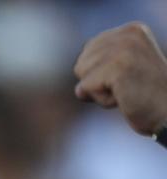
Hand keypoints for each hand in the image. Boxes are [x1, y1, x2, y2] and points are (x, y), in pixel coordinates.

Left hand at [74, 22, 166, 136]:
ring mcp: (123, 49)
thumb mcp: (124, 72)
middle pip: (81, 65)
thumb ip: (99, 68)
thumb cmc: (146, 98)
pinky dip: (102, 100)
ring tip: (127, 91)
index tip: (129, 78)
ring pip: (82, 78)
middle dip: (98, 84)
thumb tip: (78, 90)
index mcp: (131, 30)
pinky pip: (85, 89)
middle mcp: (127, 34)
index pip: (88, 52)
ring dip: (101, 93)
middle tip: (128, 87)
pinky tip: (124, 98)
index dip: (101, 74)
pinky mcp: (116, 67)